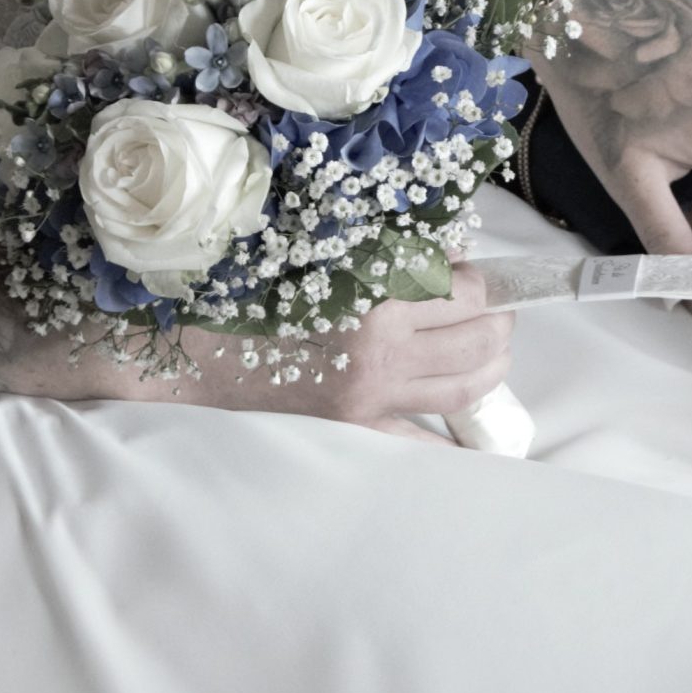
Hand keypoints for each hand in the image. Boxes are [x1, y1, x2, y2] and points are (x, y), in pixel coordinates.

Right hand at [182, 263, 514, 442]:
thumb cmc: (253, 288)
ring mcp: (370, 398)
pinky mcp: (355, 427)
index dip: (482, 280)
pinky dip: (453, 439)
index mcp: (375, 300)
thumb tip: (454, 255)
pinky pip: (420, 442)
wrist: (190, 348)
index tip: (476, 275)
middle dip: (500, 320)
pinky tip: (471, 430)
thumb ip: (394, 250)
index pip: (467, 291)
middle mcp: (381, 354)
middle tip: (497, 309)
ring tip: (492, 348)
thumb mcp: (326, 252)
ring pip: (466, 389)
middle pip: (481, 340)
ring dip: (493, 366)